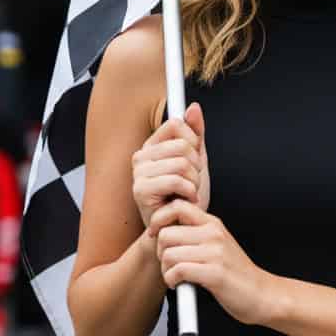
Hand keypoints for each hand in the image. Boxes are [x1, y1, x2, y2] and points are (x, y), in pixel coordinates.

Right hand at [132, 102, 209, 229]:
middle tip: (192, 182)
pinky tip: (185, 201)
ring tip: (188, 193)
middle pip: (183, 145)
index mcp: (152, 146)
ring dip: (194, 182)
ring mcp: (139, 173)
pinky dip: (189, 192)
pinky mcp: (141, 190)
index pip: (177, 124)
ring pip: (182, 163)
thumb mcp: (197, 161)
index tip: (195, 158)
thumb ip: (196, 134)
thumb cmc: (187, 197)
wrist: (181, 228)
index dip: (194, 141)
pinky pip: (176, 180)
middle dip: (197, 166)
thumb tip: (194, 107)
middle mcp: (141, 156)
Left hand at [146, 199, 275, 326]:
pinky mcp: (214, 273)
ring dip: (166, 270)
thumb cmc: (235, 273)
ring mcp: (215, 252)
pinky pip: (177, 271)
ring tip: (175, 277)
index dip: (159, 220)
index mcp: (213, 224)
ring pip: (169, 254)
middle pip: (166, 234)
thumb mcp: (217, 245)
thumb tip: (163, 231)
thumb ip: (196, 235)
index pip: (177, 206)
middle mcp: (214, 233)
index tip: (157, 235)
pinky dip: (172, 281)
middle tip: (169, 265)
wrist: (261, 294)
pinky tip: (180, 285)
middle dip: (160, 253)